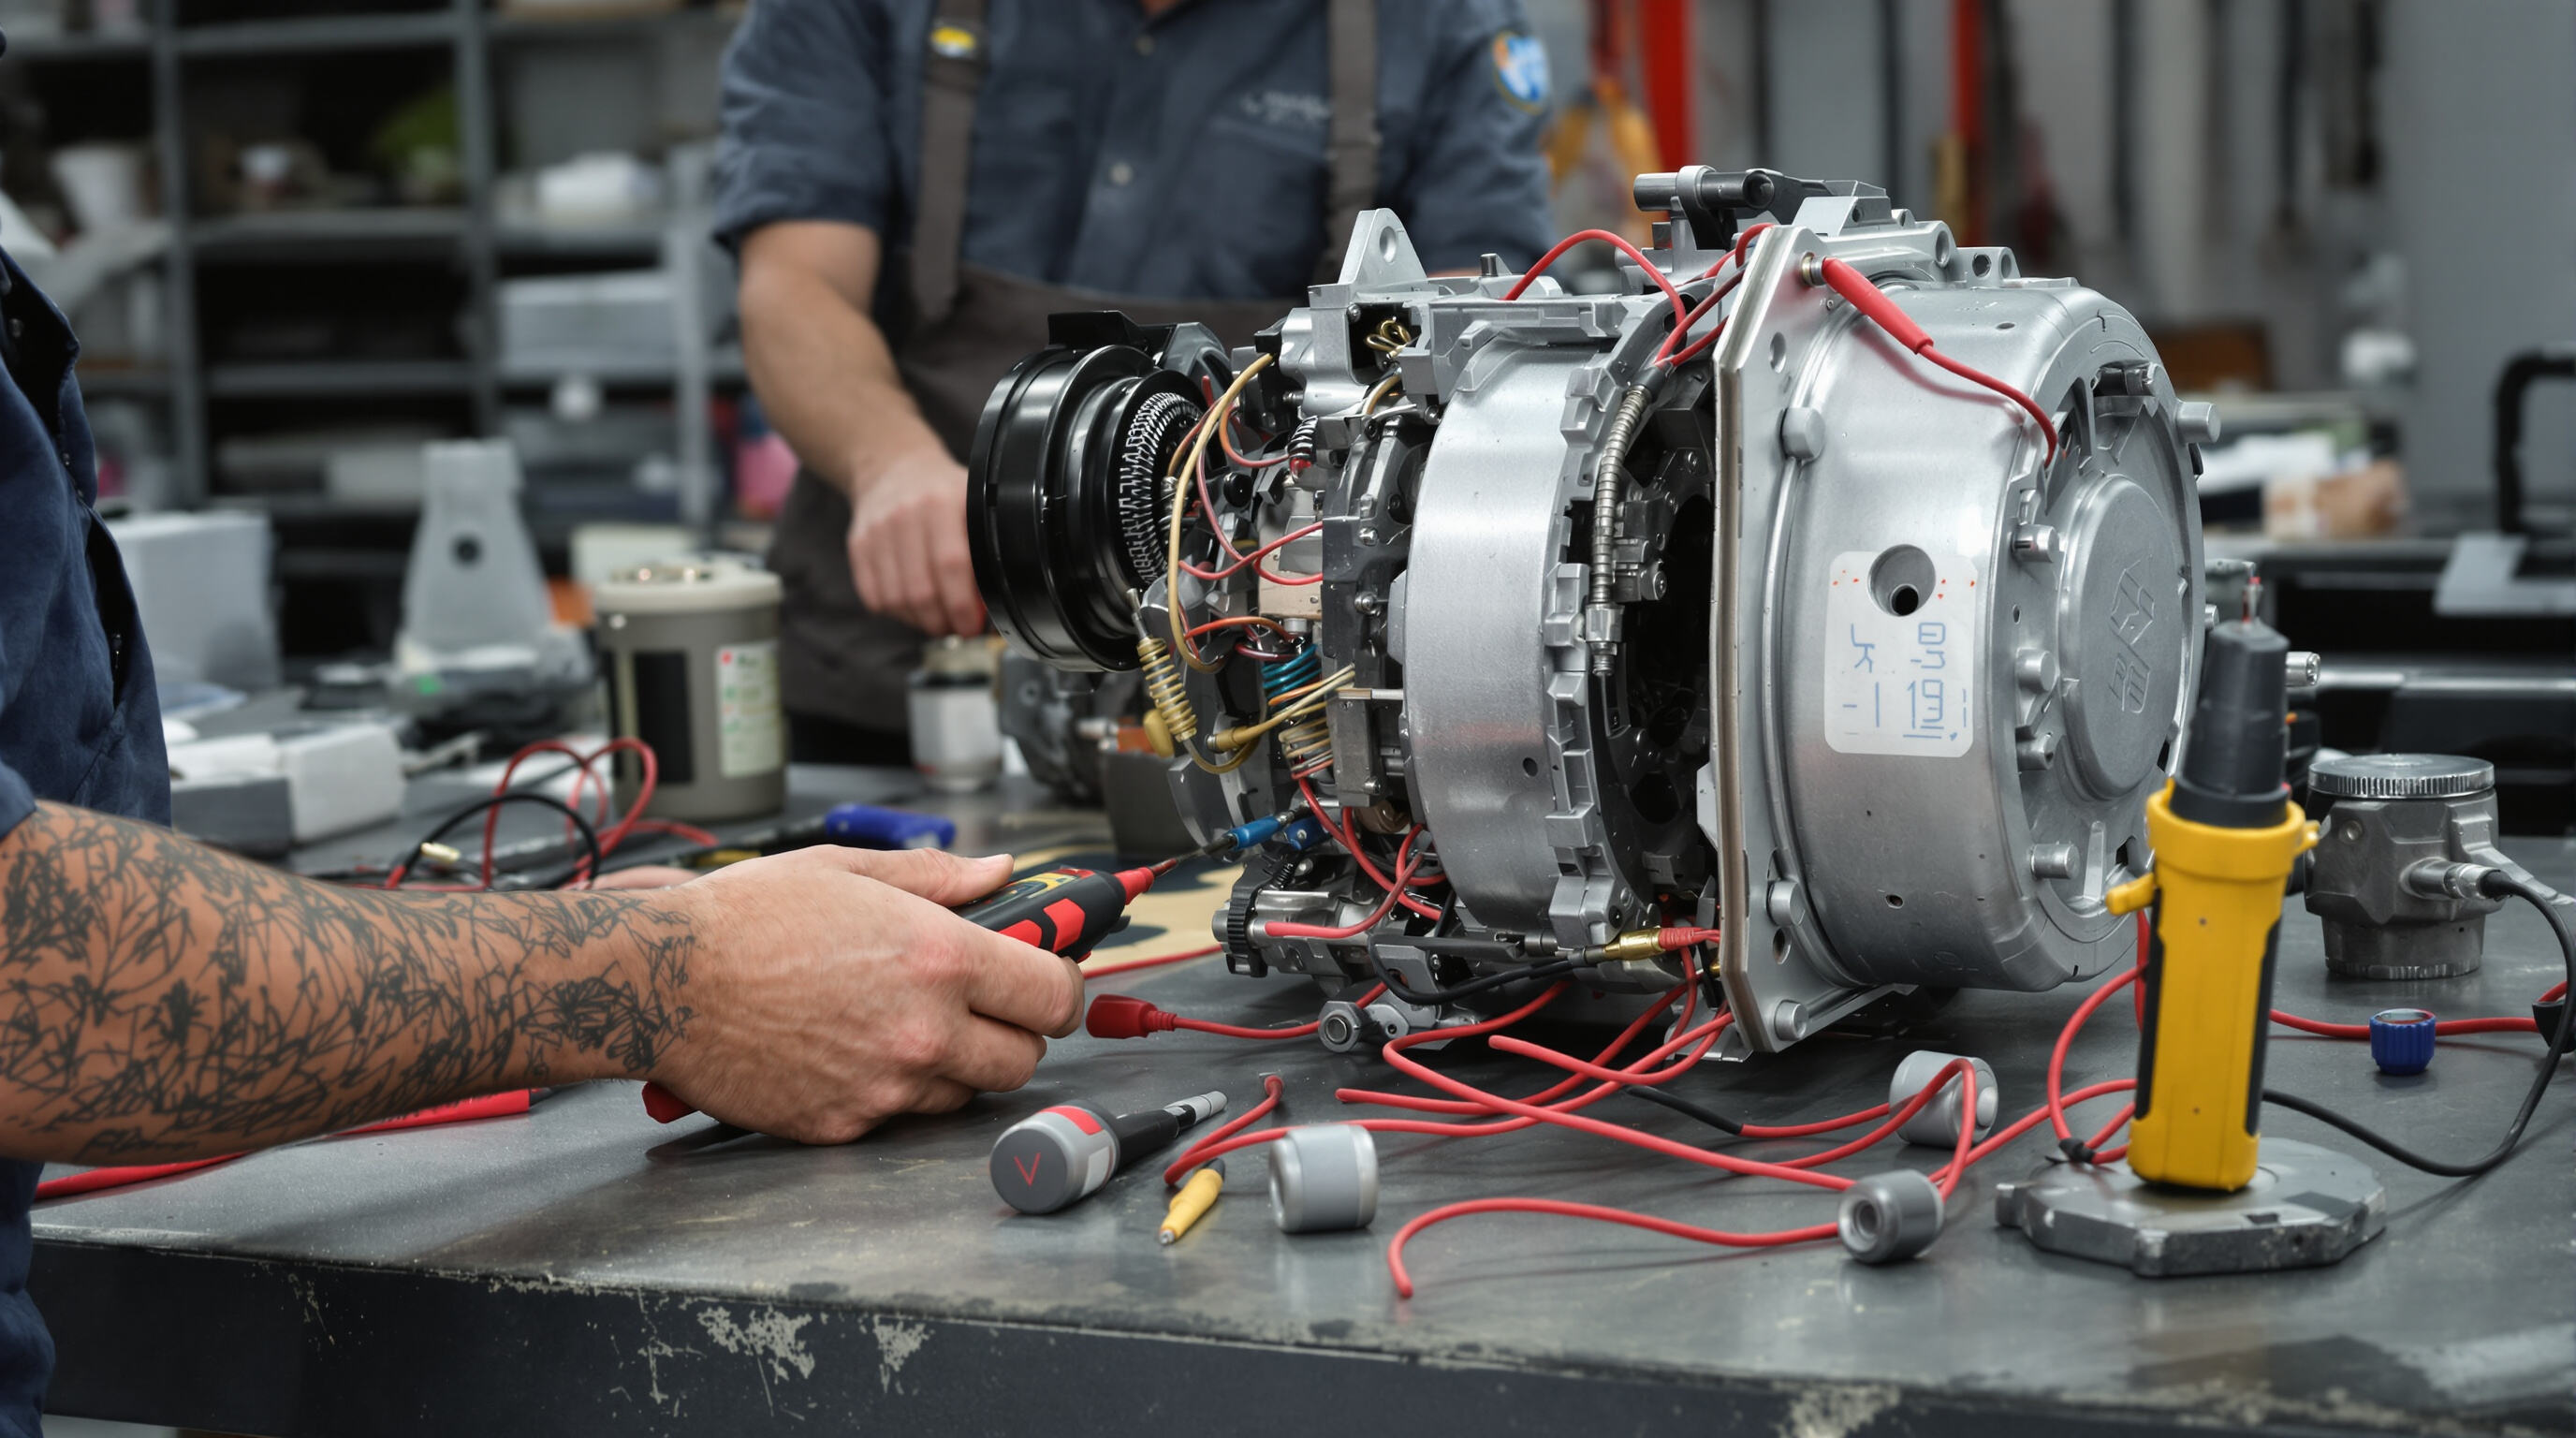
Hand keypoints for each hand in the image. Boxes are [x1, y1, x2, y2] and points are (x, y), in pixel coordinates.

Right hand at [647, 846, 1082, 1142]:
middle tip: (979, 1007)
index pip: (1054, 996)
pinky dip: (890, 1091)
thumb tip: (999, 873)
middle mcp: (923, 1032)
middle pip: (1022, 1060)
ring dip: (953, 1065)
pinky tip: (851, 1050)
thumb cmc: (745, 920)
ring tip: (899, 1023)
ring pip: (963, 1093)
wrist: (662, 982)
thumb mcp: (849, 871)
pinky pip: (897, 1116)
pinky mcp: (842, 1125)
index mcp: (940, 959)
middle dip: (1012, 1033)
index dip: (1058, 987)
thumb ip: (939, 877)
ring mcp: (884, 1087)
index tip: (1045, 979)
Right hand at [846, 443, 984, 635]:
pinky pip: (873, 596)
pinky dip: (895, 612)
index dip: (961, 604)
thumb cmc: (942, 492)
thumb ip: (986, 544)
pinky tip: (911, 607)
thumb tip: (996, 598)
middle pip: (921, 589)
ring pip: (895, 599)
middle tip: (956, 628)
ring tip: (936, 620)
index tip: (971, 625)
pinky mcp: (858, 545)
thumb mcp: (973, 502)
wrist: (893, 467)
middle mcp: (906, 514)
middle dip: (941, 621)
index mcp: (943, 501)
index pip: (951, 563)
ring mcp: (877, 530)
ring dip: (919, 621)